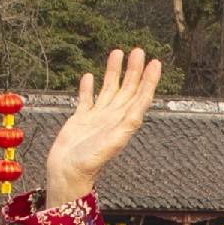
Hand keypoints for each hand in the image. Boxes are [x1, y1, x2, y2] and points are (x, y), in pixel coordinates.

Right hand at [40, 48, 162, 207]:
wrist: (68, 174)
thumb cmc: (90, 162)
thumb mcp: (113, 142)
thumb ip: (127, 124)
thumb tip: (140, 109)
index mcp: (124, 122)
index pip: (141, 97)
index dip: (149, 80)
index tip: (155, 63)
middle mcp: (113, 118)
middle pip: (127, 89)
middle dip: (133, 70)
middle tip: (138, 51)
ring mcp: (97, 118)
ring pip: (108, 89)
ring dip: (114, 72)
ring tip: (117, 53)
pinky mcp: (81, 120)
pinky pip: (86, 99)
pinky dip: (88, 87)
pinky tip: (89, 76)